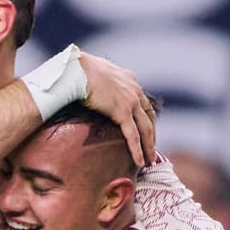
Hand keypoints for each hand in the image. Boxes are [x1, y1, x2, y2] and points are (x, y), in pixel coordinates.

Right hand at [78, 52, 155, 166]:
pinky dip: (137, 149)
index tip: (146, 130)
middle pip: (149, 117)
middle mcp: (134, 89)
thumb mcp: (97, 71)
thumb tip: (90, 85)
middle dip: (151, 134)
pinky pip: (133, 135)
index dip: (146, 118)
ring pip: (145, 128)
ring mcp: (131, 101)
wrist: (78, 69)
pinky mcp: (123, 111)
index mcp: (129, 79)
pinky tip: (139, 161)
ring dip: (149, 145)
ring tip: (149, 160)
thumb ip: (101, 80)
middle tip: (152, 149)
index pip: (143, 101)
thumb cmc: (79, 69)